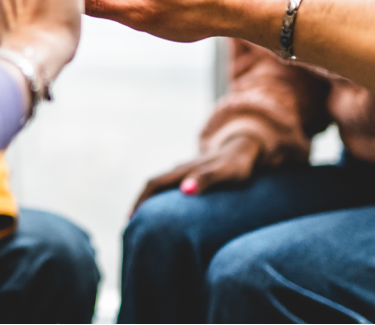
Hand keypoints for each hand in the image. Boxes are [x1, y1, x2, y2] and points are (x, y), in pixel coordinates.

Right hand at [132, 135, 262, 212]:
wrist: (245, 147)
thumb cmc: (236, 164)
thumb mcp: (224, 172)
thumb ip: (206, 179)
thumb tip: (185, 190)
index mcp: (182, 170)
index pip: (153, 185)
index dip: (140, 201)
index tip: (129, 220)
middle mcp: (179, 170)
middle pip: (151, 186)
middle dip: (138, 205)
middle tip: (129, 227)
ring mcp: (184, 173)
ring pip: (159, 187)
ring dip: (148, 204)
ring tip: (142, 224)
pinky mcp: (191, 177)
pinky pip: (169, 189)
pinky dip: (161, 201)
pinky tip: (164, 215)